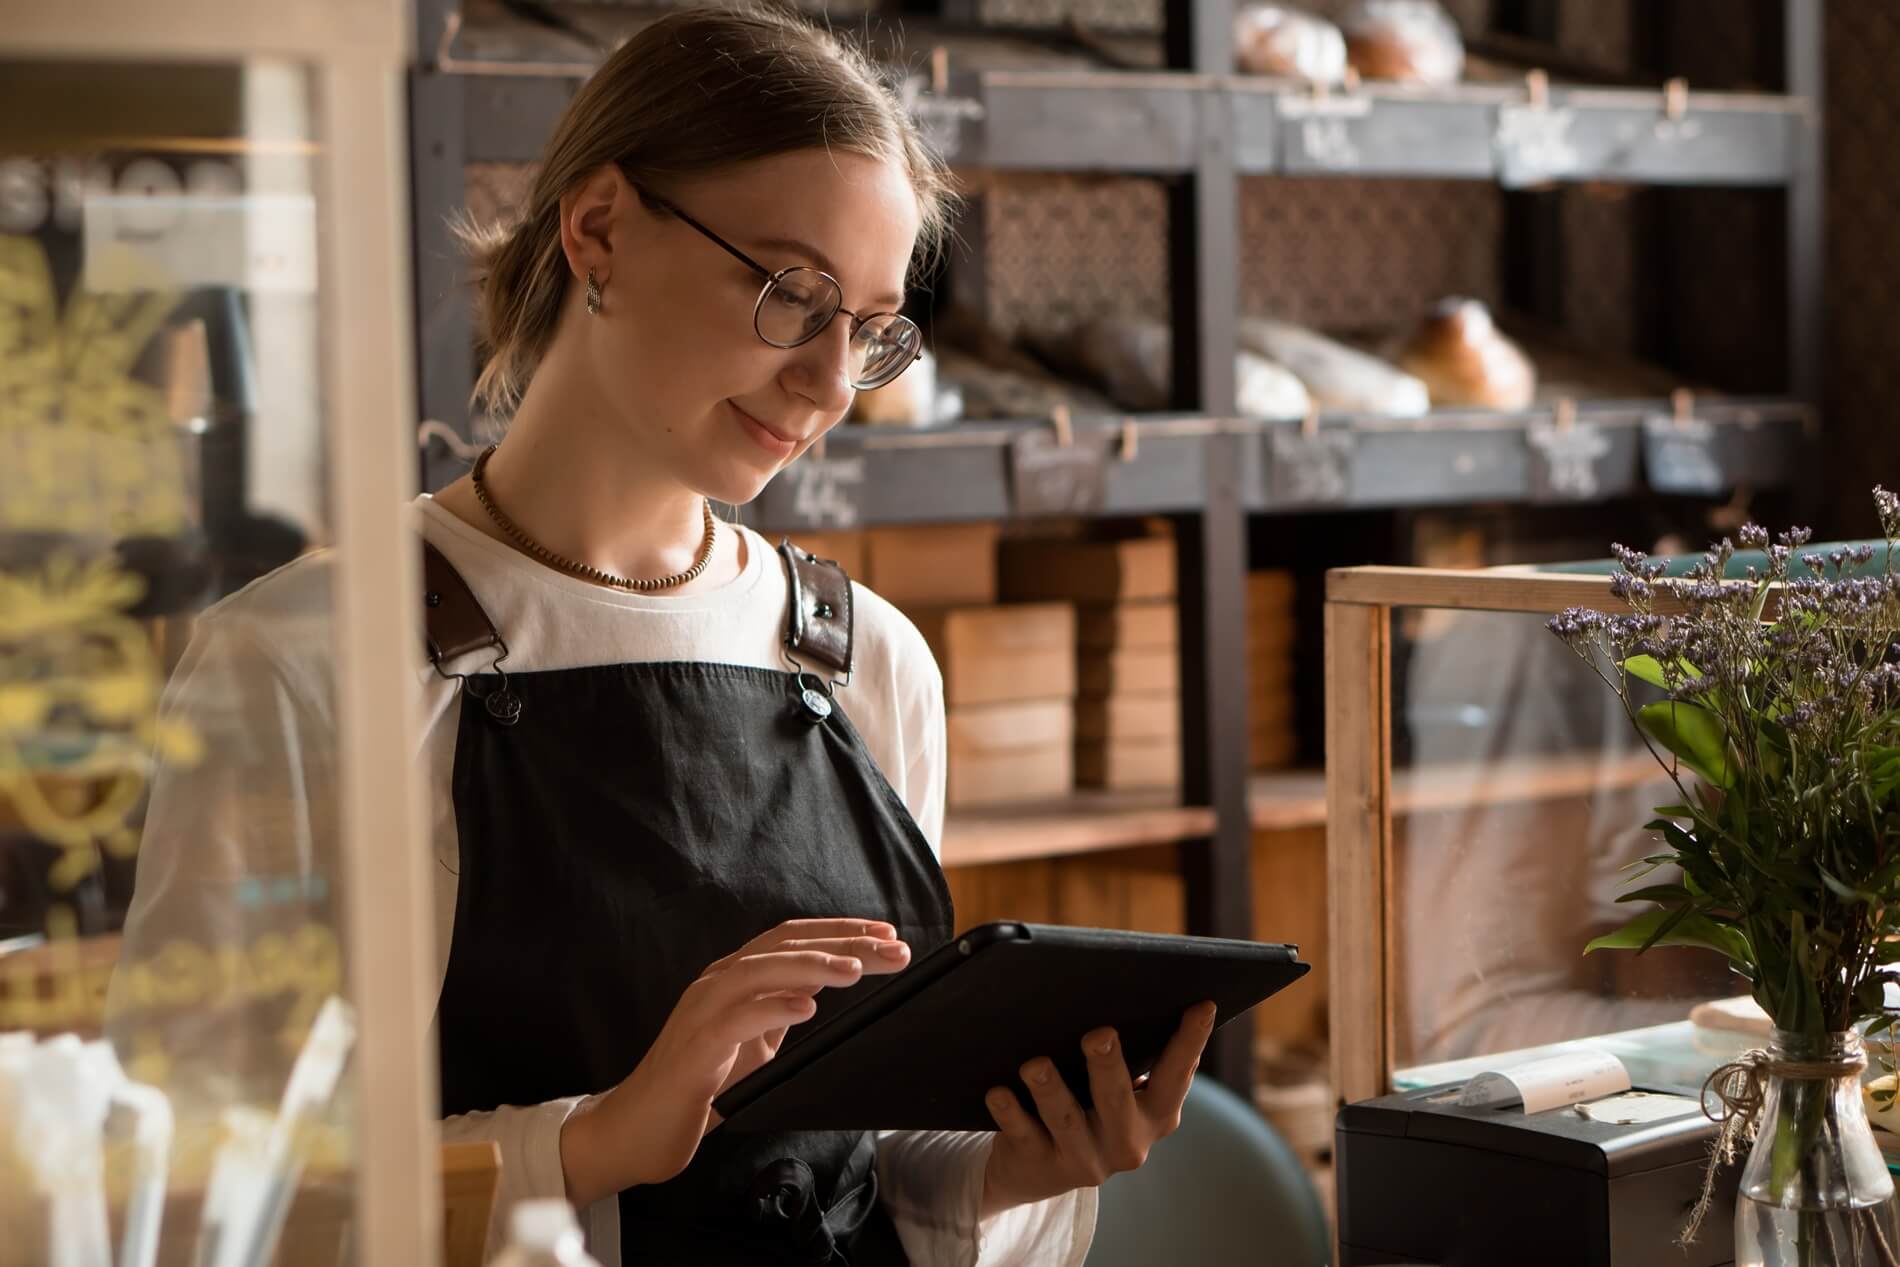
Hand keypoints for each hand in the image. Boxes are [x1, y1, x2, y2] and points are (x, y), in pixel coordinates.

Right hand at [560, 918, 910, 1205]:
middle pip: (784, 946)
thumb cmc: (698, 1087)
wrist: (636, 1130)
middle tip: (894, 948)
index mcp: (734, 979)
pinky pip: (736, 1019)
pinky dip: (772, 1008)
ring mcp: (702, 1012)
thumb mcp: (752, 1044)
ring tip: (856, 969)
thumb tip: (822, 993)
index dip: (840, 932)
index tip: (888, 936)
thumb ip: (778, 1013)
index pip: (792, 940)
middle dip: (843, 943)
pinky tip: (806, 1008)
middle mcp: (717, 983)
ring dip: (812, 965)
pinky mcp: (695, 1049)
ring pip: (759, 970)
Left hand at [978, 1001, 1216, 1218]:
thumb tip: (1135, 993)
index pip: (1177, 1076)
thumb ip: (1134, 1058)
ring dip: (1050, 1090)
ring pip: (1066, 1120)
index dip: (1190, 1042)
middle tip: (1099, 1033)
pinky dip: (1011, 1113)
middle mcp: (1127, 1142)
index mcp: (1156, 1116)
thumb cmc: (1088, 1107)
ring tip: (1034, 1064)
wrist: (1036, 1168)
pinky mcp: (1041, 1166)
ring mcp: (1085, 1159)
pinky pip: (1024, 1135)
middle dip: (1107, 1067)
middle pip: (1118, 1100)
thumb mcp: (1118, 1091)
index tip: (1202, 1004)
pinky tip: (998, 1092)